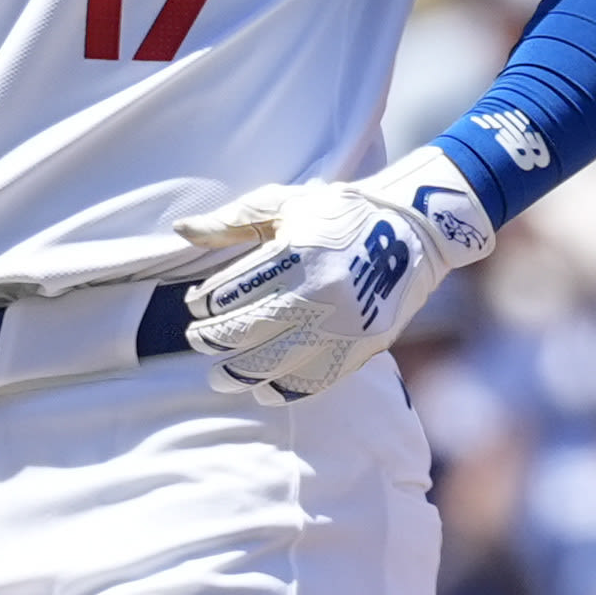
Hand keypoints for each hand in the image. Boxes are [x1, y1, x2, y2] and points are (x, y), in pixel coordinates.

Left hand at [175, 147, 493, 399]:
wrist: (415, 230)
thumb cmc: (341, 212)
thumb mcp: (286, 204)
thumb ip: (232, 221)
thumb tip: (180, 230)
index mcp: (297, 254)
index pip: (232, 292)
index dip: (205, 305)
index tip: (196, 307)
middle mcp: (319, 293)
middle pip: (247, 331)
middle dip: (213, 341)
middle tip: (197, 341)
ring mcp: (342, 325)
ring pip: (275, 363)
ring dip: (239, 374)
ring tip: (221, 376)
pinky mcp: (361, 347)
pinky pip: (314, 381)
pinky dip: (283, 390)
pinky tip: (263, 390)